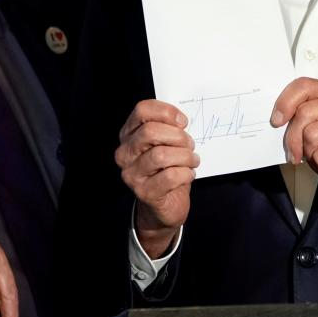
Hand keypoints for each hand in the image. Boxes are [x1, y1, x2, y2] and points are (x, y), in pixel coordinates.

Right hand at [115, 99, 198, 258]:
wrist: (165, 205)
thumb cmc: (168, 169)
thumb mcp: (166, 144)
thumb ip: (169, 128)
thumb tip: (180, 120)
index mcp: (129, 135)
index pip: (142, 110)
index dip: (166, 112)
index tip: (183, 122)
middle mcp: (125, 154)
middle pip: (150, 131)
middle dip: (177, 136)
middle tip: (189, 144)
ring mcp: (132, 174)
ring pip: (161, 155)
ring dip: (185, 156)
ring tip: (192, 160)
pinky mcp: (144, 192)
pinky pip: (169, 176)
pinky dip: (185, 173)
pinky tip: (189, 174)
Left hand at [274, 78, 317, 219]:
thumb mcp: (314, 130)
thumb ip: (300, 118)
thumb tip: (277, 118)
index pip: (303, 86)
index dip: (285, 102)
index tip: (276, 121)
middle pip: (303, 112)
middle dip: (293, 138)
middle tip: (298, 153)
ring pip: (310, 133)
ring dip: (310, 153)